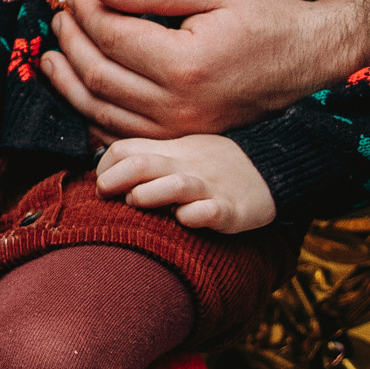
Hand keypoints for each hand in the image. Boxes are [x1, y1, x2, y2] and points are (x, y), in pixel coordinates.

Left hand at [42, 0, 369, 137]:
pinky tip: (78, 89)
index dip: (86, 13)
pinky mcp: (180, 140)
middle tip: (61, 15)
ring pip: (100, 111)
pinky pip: (119, 133)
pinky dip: (91, 112)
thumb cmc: (265, 17)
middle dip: (70, 42)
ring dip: (69, 81)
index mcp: (186, 64)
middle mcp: (178, 106)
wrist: (309, 60)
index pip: (111, 38)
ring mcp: (178, 130)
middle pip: (97, 76)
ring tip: (54, 52)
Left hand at [94, 129, 274, 232]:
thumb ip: (143, 156)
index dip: (103, 168)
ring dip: (146, 195)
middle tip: (106, 195)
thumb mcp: (177, 151)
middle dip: (113, 180)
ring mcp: (209, 187)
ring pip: (173, 186)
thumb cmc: (210, 166)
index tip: (101, 186)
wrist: (268, 169)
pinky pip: (208, 212)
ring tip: (137, 202)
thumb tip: (101, 171)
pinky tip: (184, 219)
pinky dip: (192, 217)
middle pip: (141, 164)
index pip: (124, 149)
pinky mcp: (231, 210)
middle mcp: (186, 166)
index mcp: (169, 150)